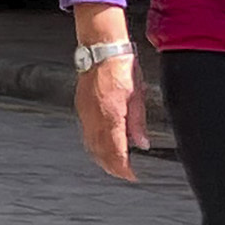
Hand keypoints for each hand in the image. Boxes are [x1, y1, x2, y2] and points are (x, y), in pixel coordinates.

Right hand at [72, 20, 143, 183]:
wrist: (101, 49)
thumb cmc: (121, 67)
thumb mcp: (138, 96)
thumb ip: (138, 123)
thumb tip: (142, 144)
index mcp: (111, 116)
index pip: (116, 152)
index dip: (124, 169)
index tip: (133, 175)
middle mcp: (95, 118)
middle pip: (101, 153)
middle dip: (112, 168)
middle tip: (124, 174)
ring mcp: (86, 113)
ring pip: (91, 146)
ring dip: (102, 159)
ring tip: (114, 165)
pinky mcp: (82, 108)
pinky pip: (86, 134)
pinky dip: (94, 145)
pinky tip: (103, 146)